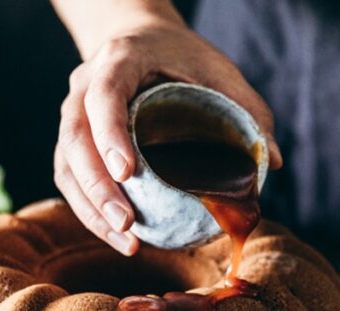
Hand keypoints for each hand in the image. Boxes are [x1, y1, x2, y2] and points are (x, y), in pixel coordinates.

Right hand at [54, 20, 280, 254]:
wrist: (140, 40)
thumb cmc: (183, 57)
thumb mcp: (219, 71)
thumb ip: (247, 111)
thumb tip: (273, 162)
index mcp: (118, 60)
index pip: (103, 96)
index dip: (110, 134)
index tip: (128, 172)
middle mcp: (83, 86)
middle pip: (74, 139)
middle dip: (98, 188)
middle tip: (127, 225)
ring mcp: (71, 114)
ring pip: (66, 166)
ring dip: (91, 209)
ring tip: (127, 242)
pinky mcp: (71, 142)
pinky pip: (69, 180)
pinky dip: (90, 211)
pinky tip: (119, 236)